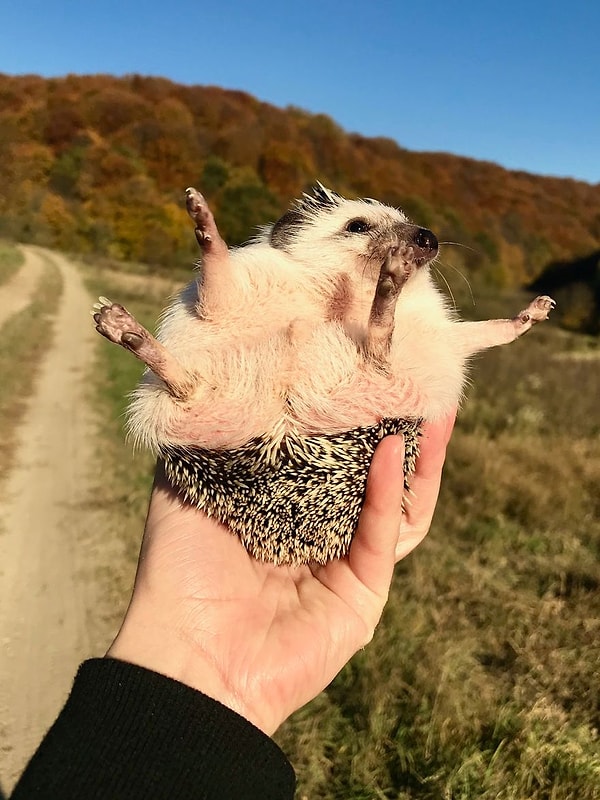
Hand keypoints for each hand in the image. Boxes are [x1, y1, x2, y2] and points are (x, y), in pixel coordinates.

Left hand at [107, 413, 454, 733]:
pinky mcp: (365, 595)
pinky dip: (390, 492)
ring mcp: (344, 565)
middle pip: (369, 475)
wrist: (187, 658)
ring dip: (417, 458)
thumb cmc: (178, 572)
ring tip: (432, 409)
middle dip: (393, 429)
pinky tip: (396, 448)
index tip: (356, 371)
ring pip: (394, 503)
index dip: (343, 415)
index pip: (324, 455)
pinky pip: (385, 535)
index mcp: (278, 511)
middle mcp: (317, 534)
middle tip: (411, 382)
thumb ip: (204, 441)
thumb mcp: (182, 489)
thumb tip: (215, 385)